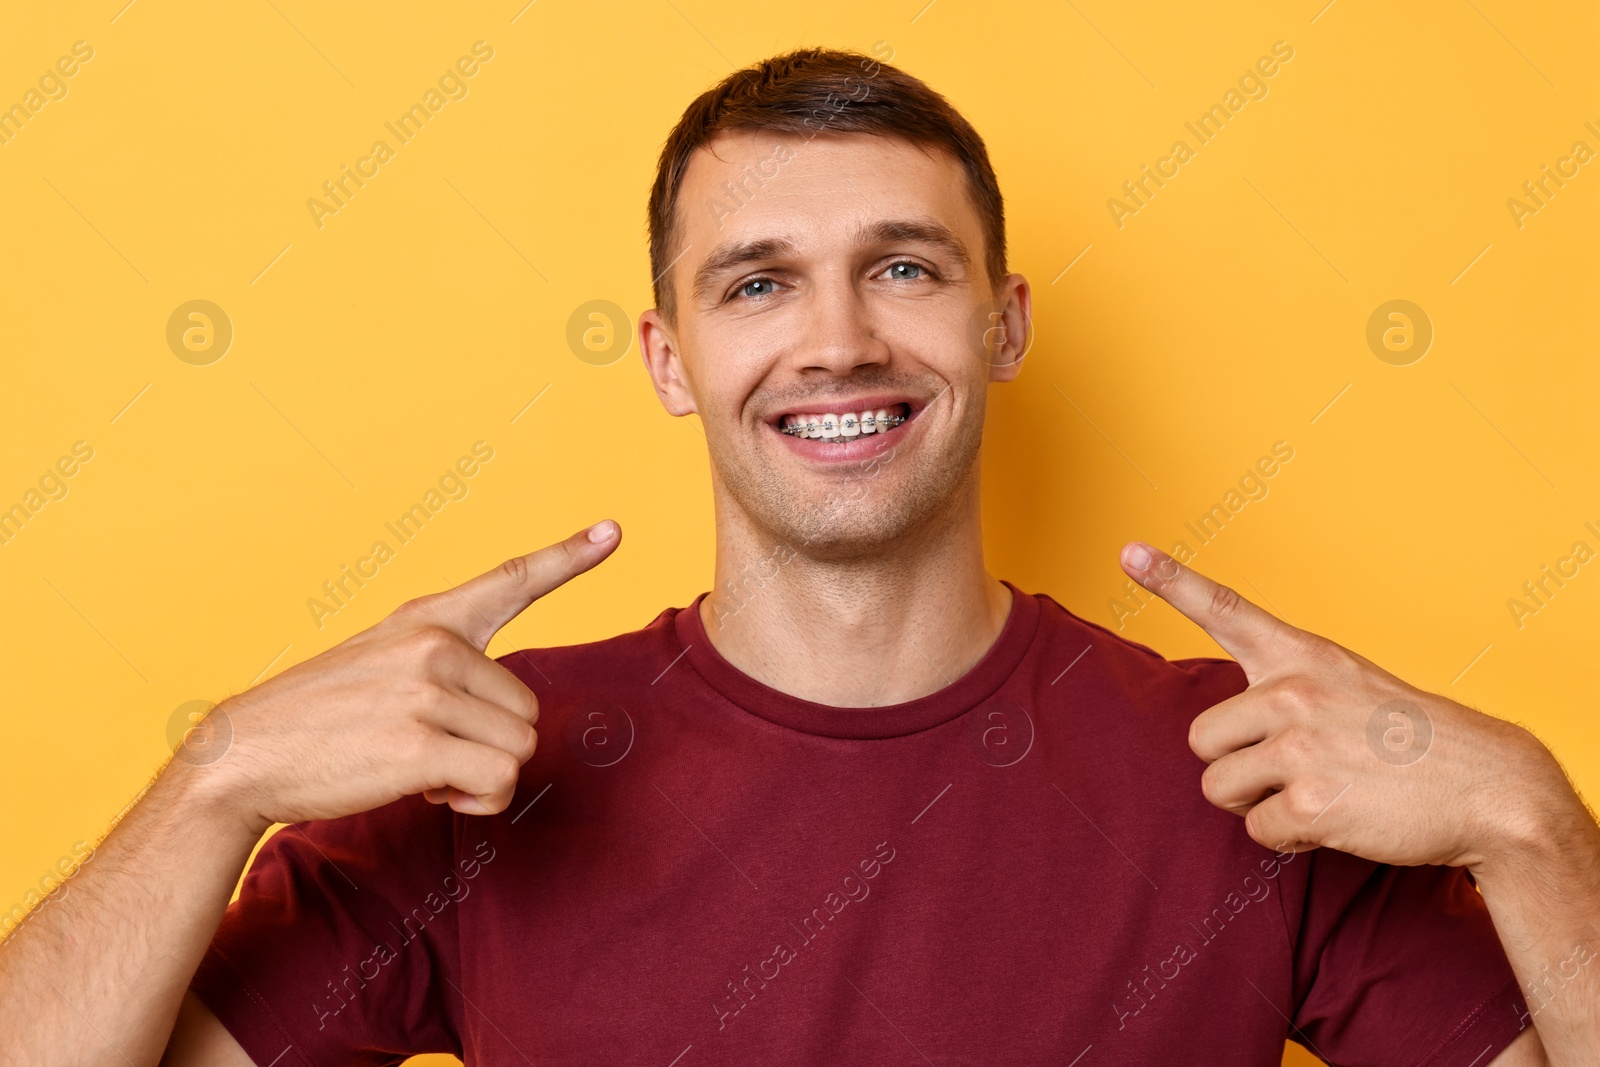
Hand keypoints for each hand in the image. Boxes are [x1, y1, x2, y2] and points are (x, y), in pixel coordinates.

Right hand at [185, 521, 620, 832]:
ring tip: (425, 769)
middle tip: (431, 752)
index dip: (566, 557)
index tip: (612, 531)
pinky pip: (499, 780)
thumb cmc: (318, 721)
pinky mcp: (421, 742)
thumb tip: (507, 716)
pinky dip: (476, 801)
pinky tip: (430, 789)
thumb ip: (443, 666)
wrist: (241, 757)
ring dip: (483, 776)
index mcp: (426, 620)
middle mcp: (434, 644)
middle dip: (492, 745)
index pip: (510, 580)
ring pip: (520, 748)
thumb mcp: (379, 664)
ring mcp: (427, 690)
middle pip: (529, 709)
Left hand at [1118, 540, 1567, 868]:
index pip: (1223, 608)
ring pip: (1218, 788)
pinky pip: (1257, 831)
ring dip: (1257, 804)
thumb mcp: (1349, 686)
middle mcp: (1293, 692)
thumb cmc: (1411, 740)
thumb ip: (1286, 691)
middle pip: (1200, 740)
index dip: (1171, 580)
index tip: (1129, 550)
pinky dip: (1289, 838)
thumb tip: (1226, 735)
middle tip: (1295, 769)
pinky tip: (1336, 820)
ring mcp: (1301, 746)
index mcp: (1302, 655)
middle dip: (1235, 766)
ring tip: (1318, 791)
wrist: (1491, 787)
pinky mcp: (1311, 802)